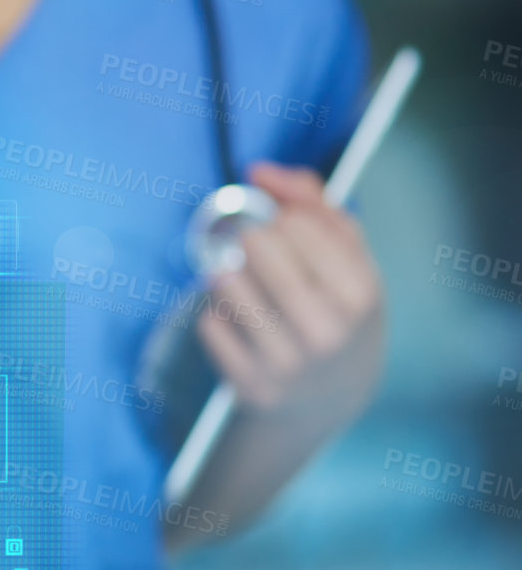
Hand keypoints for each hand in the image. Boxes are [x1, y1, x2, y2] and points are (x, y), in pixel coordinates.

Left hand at [196, 162, 384, 414]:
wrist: (331, 398)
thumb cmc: (337, 309)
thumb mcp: (349, 257)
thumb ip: (312, 201)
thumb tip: (258, 171)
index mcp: (360, 293)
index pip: (297, 223)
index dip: (281, 216)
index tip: (284, 228)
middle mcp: (327, 330)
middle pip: (256, 245)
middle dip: (249, 237)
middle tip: (257, 249)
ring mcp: (287, 363)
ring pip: (224, 280)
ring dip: (226, 271)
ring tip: (244, 279)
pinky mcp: (250, 384)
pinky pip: (209, 324)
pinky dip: (216, 313)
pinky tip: (238, 321)